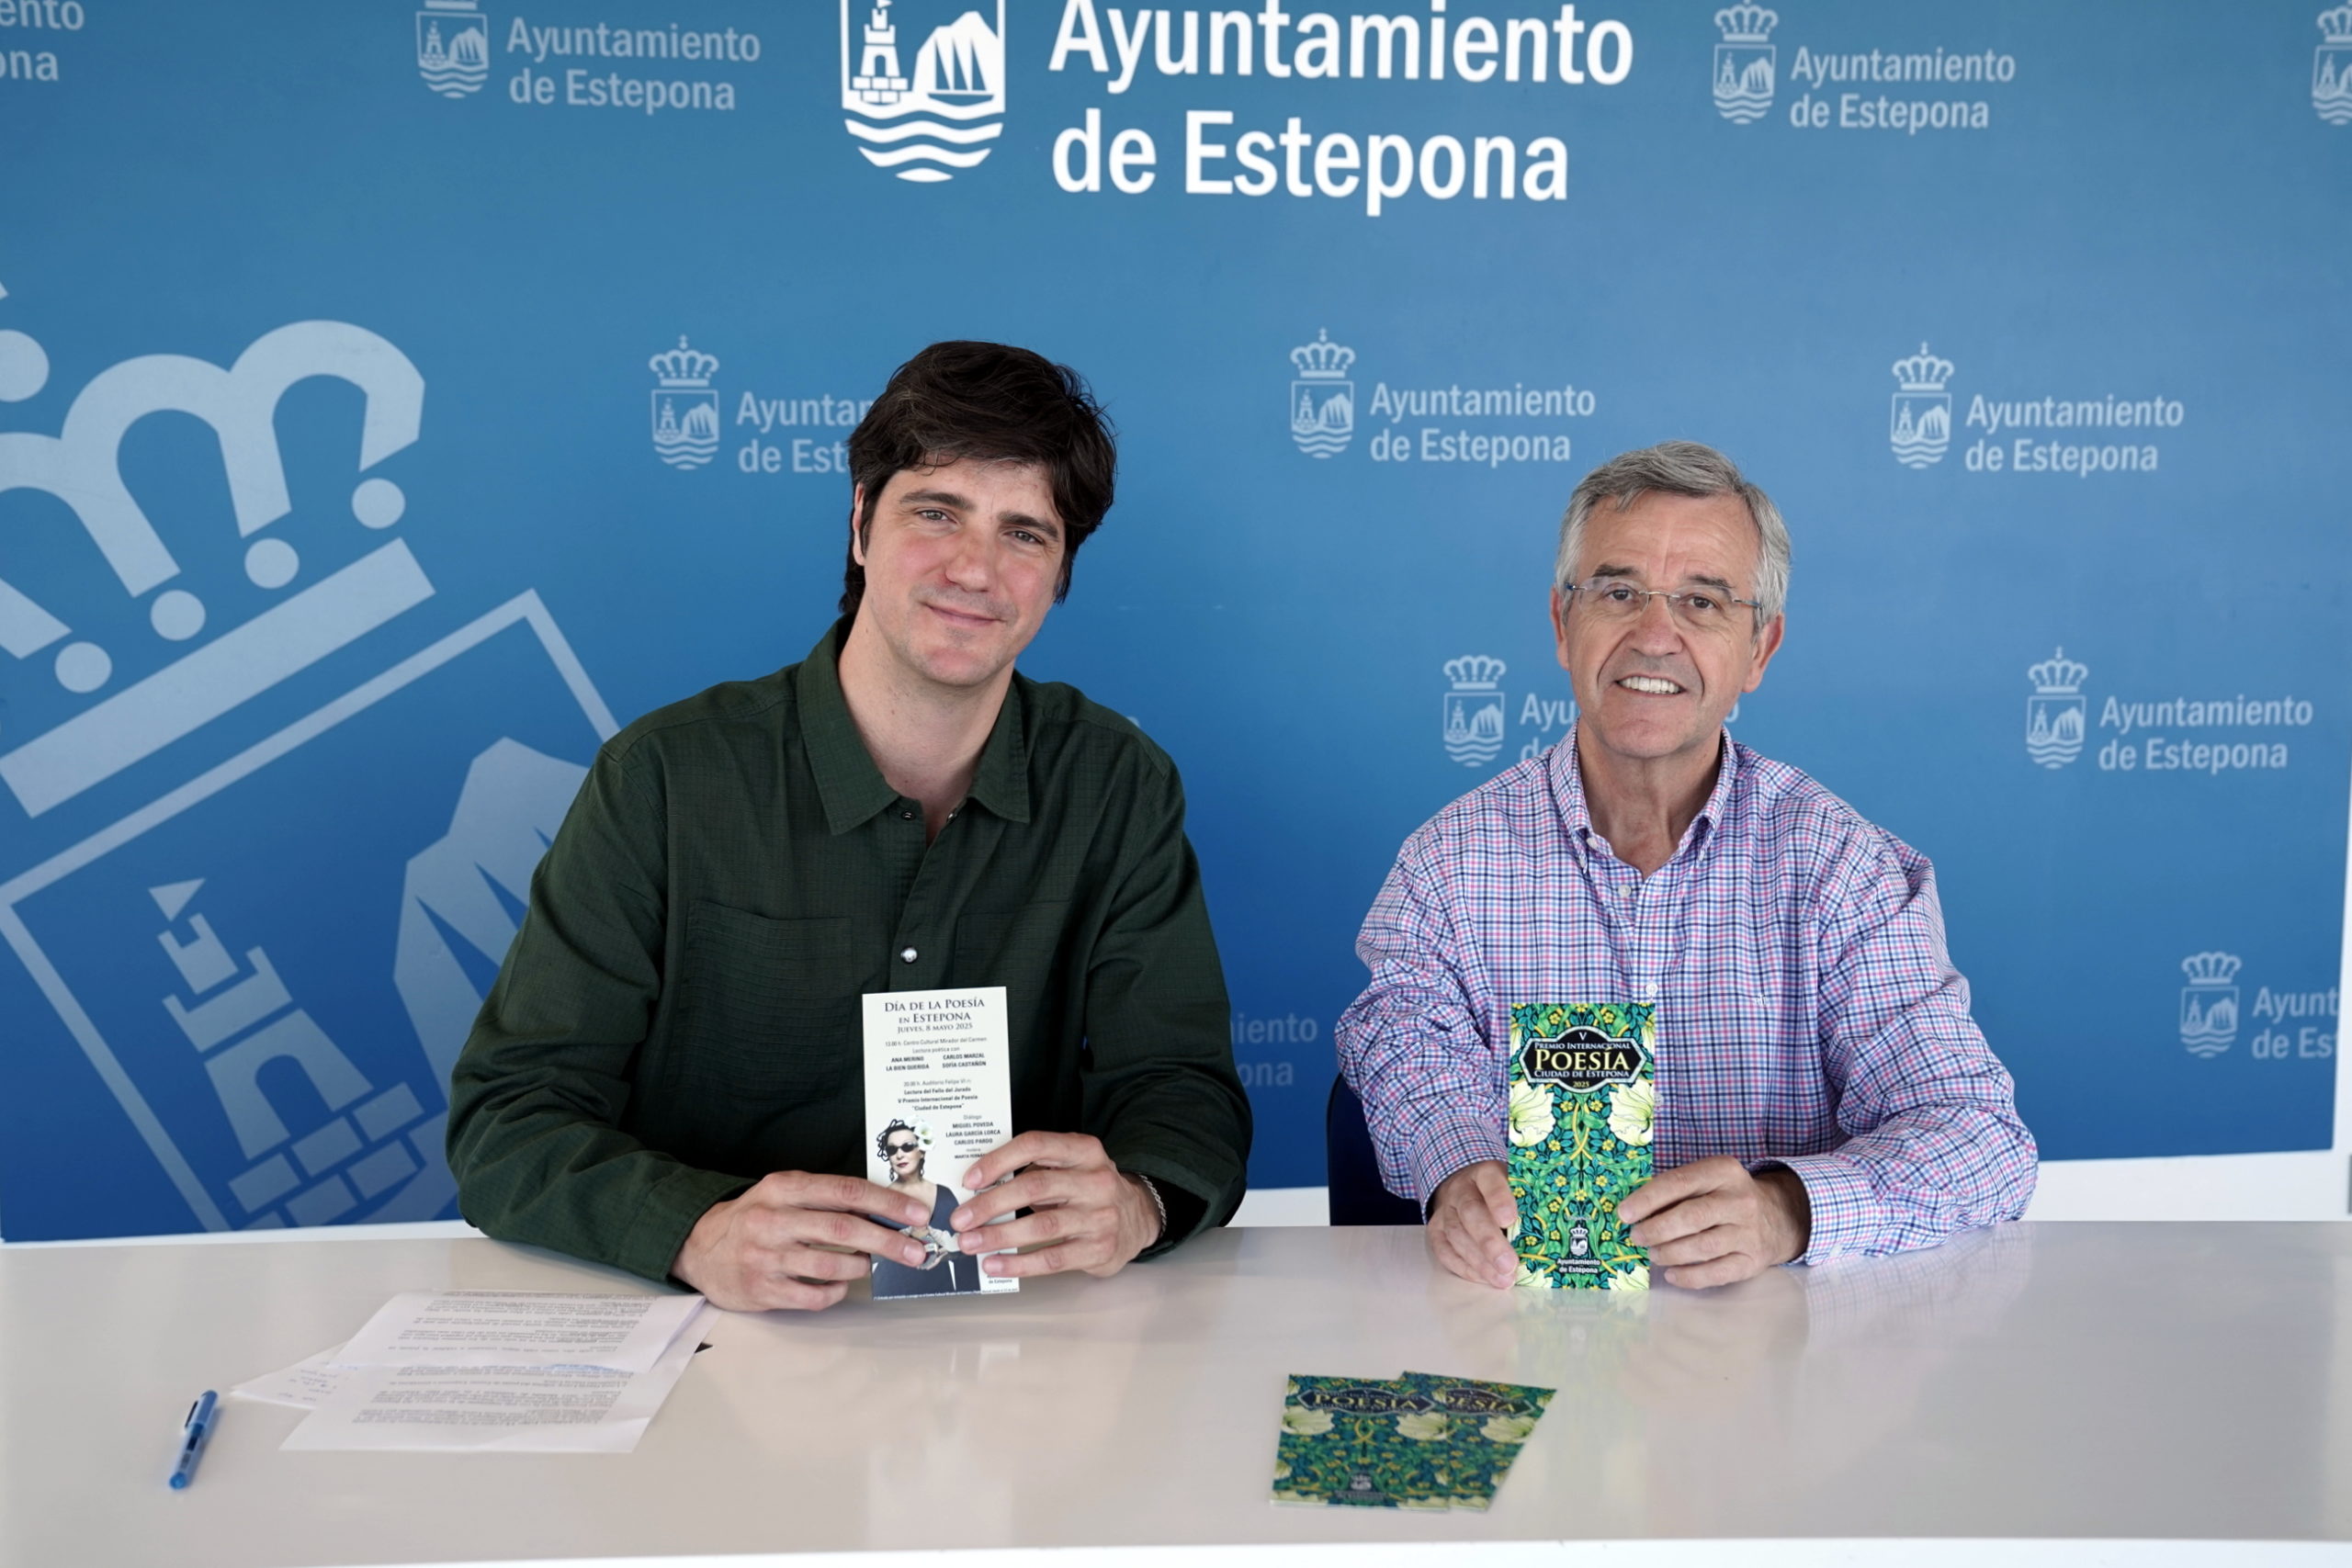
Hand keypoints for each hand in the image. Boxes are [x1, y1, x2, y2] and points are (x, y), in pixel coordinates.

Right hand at [671, 1170, 930, 1311]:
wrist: (699, 1248)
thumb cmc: (754, 1217)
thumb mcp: (782, 1192)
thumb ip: (824, 1197)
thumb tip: (884, 1208)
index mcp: (783, 1188)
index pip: (845, 1190)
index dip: (886, 1202)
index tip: (915, 1213)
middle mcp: (773, 1220)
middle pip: (844, 1229)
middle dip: (887, 1241)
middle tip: (916, 1251)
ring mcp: (766, 1257)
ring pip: (831, 1265)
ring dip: (863, 1267)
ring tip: (876, 1265)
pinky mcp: (762, 1290)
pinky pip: (812, 1296)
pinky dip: (835, 1291)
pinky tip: (841, 1284)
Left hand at [948, 1131, 1160, 1279]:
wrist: (1138, 1218)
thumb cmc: (1088, 1190)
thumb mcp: (1071, 1167)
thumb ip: (1035, 1170)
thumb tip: (977, 1189)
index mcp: (1084, 1150)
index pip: (1035, 1145)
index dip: (998, 1160)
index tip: (969, 1180)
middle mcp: (1096, 1180)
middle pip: (1034, 1187)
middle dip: (990, 1204)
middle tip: (960, 1219)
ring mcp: (1101, 1216)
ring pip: (1041, 1226)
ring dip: (998, 1236)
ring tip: (970, 1244)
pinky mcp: (1100, 1249)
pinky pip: (1053, 1259)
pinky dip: (1019, 1264)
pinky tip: (995, 1264)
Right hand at [1427, 1161, 1517, 1289]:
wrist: (1466, 1188)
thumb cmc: (1501, 1192)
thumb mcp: (1515, 1185)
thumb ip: (1528, 1201)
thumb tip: (1554, 1229)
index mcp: (1485, 1173)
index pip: (1490, 1181)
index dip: (1499, 1199)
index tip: (1510, 1219)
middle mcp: (1461, 1190)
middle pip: (1470, 1213)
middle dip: (1489, 1242)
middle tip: (1508, 1264)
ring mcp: (1446, 1210)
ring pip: (1457, 1235)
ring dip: (1480, 1261)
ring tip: (1503, 1279)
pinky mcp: (1436, 1230)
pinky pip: (1444, 1250)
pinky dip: (1463, 1267)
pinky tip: (1483, 1278)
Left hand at [1617, 1157, 1811, 1288]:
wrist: (1777, 1217)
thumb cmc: (1725, 1197)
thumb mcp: (1706, 1180)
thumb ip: (1674, 1191)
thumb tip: (1632, 1212)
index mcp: (1723, 1171)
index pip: (1680, 1182)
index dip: (1648, 1199)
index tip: (1624, 1214)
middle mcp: (1740, 1200)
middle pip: (1691, 1217)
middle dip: (1656, 1229)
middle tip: (1637, 1237)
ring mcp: (1749, 1232)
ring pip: (1702, 1247)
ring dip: (1669, 1253)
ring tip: (1654, 1254)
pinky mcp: (1753, 1261)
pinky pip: (1716, 1273)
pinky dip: (1689, 1276)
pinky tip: (1671, 1274)